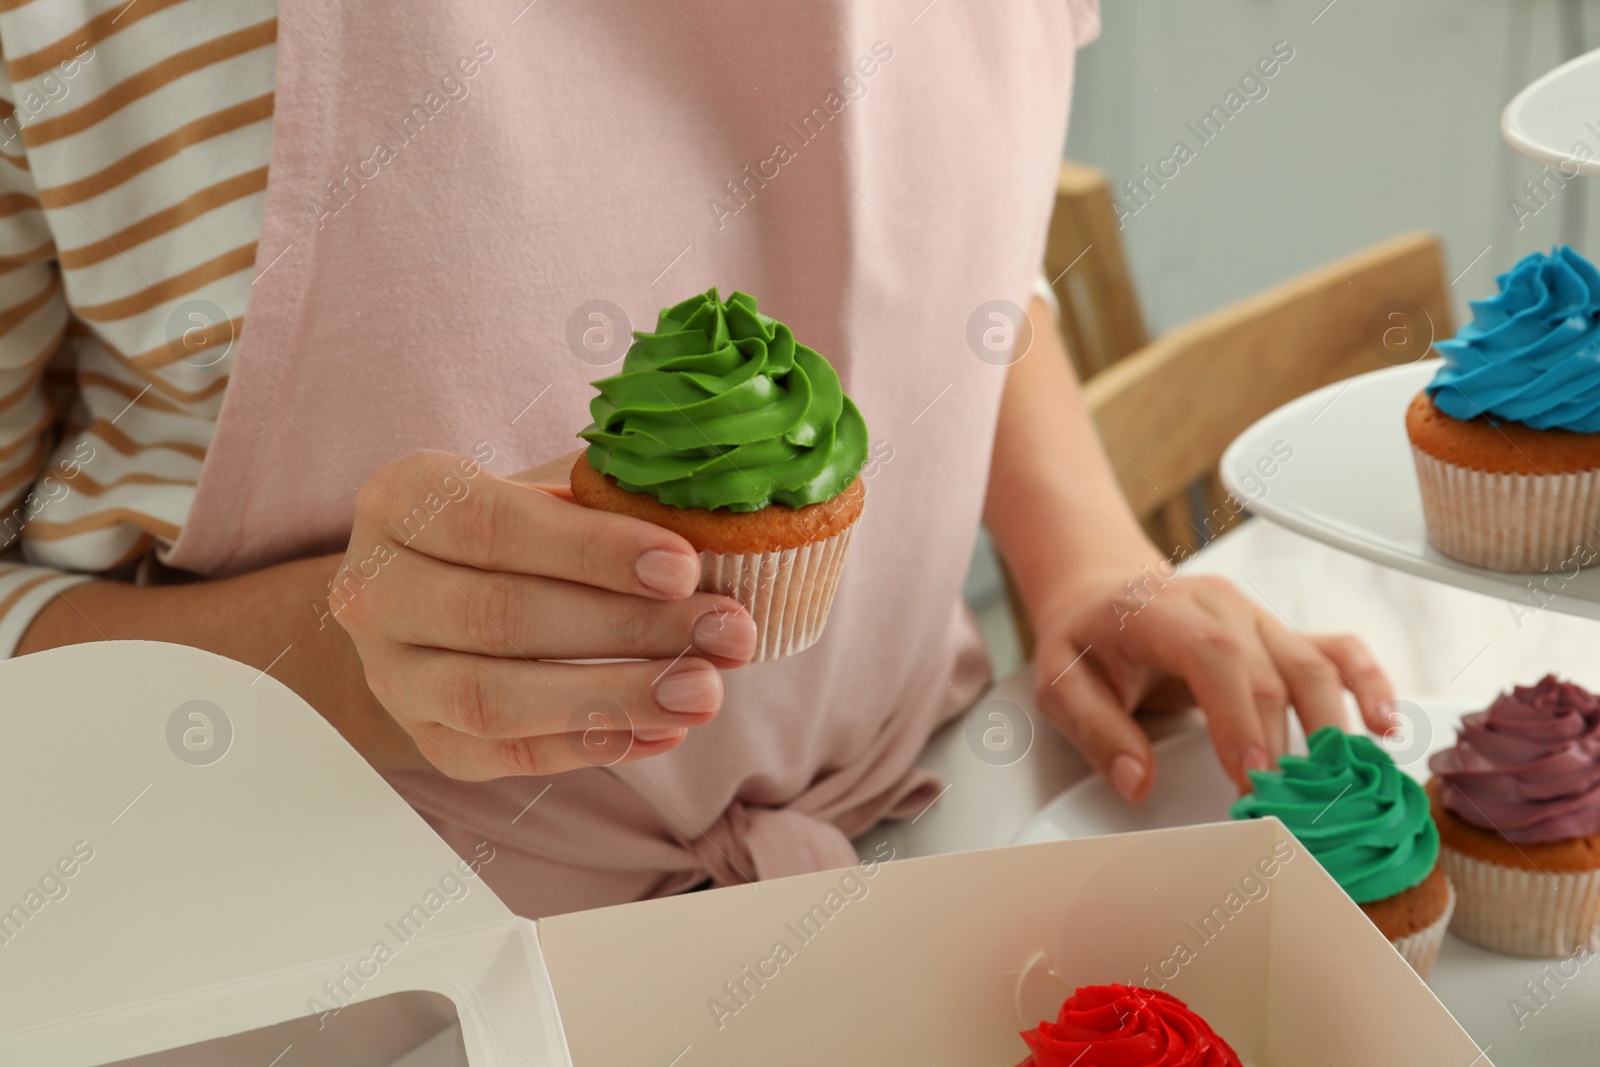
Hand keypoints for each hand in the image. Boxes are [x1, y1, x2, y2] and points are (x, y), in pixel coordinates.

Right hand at [334, 448, 755, 779]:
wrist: (441, 590)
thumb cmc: (517, 527)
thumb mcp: (551, 487)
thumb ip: (611, 495)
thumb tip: (710, 516)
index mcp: (401, 499)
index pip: (491, 526)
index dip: (592, 550)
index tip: (685, 566)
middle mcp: (375, 590)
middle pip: (501, 618)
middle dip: (628, 629)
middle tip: (725, 632)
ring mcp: (393, 675)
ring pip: (496, 700)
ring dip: (613, 698)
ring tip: (705, 691)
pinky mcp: (427, 739)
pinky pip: (509, 757)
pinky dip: (593, 745)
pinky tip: (665, 729)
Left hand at [1032, 567, 1394, 801]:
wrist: (1103, 596)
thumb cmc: (1085, 642)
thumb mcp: (1059, 685)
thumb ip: (1095, 732)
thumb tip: (1136, 781)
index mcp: (1160, 610)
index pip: (1211, 653)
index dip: (1238, 714)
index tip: (1250, 774)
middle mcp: (1218, 605)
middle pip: (1270, 669)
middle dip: (1282, 744)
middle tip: (1286, 808)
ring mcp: (1257, 616)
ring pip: (1313, 663)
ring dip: (1332, 728)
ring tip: (1338, 787)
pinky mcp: (1280, 633)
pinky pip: (1337, 650)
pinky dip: (1368, 683)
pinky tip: (1384, 726)